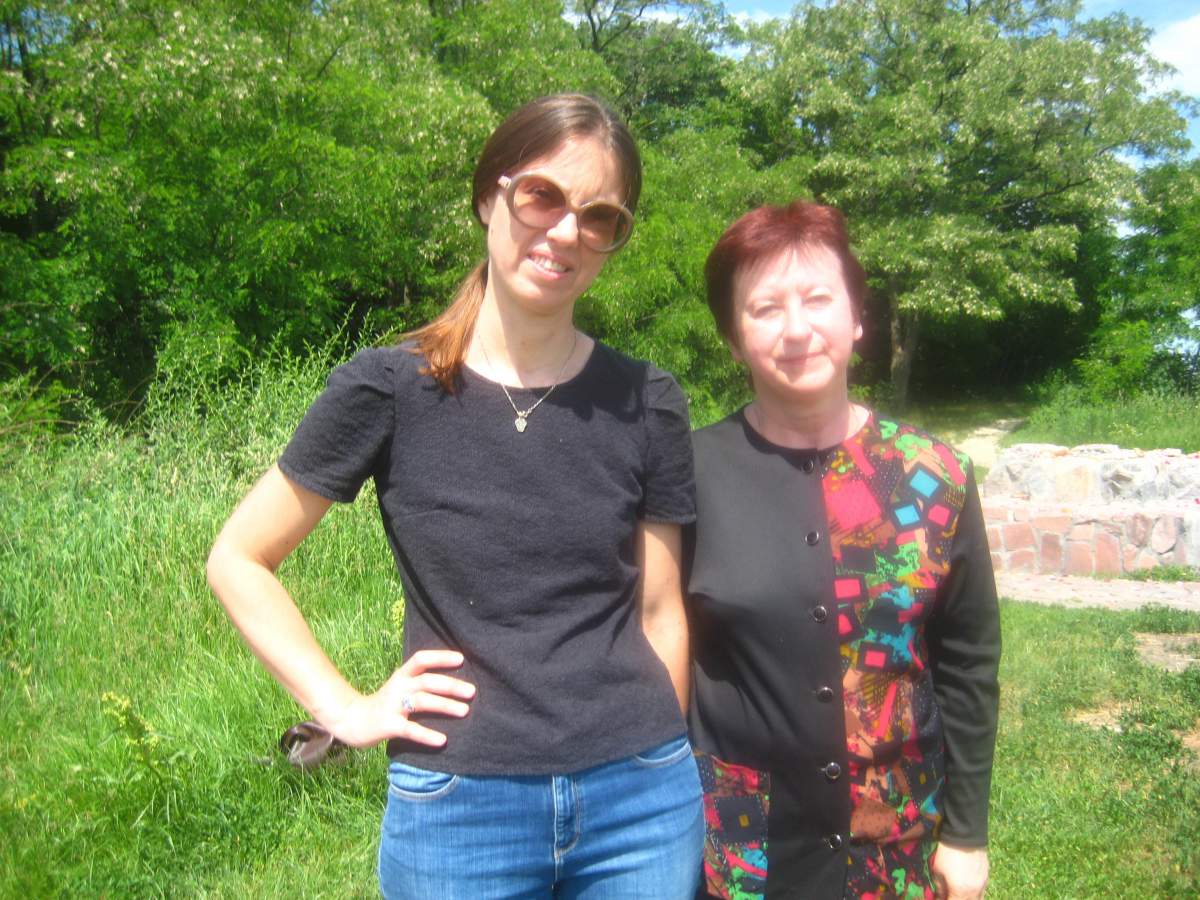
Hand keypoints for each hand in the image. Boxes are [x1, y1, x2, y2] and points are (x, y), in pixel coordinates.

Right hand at [324, 650, 474, 748]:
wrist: (352, 720)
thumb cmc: (384, 703)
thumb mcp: (400, 686)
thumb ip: (420, 682)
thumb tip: (454, 683)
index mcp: (401, 675)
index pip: (421, 659)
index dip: (440, 657)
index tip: (461, 659)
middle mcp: (398, 687)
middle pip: (427, 681)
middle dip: (451, 685)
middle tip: (472, 691)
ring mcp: (392, 706)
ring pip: (422, 701)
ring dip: (445, 705)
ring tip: (464, 710)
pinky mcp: (388, 725)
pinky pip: (410, 729)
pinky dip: (427, 735)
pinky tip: (442, 740)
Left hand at [930, 842, 988, 899]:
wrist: (965, 835)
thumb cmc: (948, 853)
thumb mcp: (937, 870)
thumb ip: (940, 887)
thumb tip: (940, 896)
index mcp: (960, 892)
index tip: (940, 898)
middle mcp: (974, 892)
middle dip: (957, 899)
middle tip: (950, 894)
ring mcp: (983, 885)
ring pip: (977, 899)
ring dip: (967, 898)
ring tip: (958, 892)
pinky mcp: (987, 877)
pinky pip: (982, 891)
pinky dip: (974, 893)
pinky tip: (967, 886)